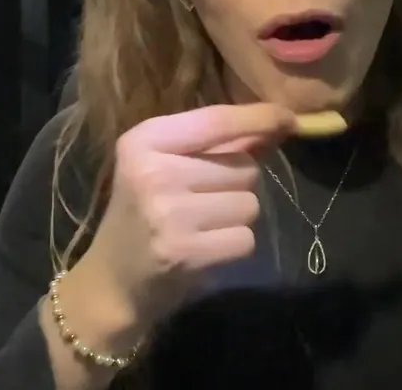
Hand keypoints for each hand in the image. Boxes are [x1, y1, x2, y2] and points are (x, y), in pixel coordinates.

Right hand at [65, 103, 296, 330]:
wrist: (112, 282)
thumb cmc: (145, 215)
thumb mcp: (168, 166)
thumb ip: (222, 144)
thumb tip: (280, 123)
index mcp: (144, 141)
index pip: (217, 120)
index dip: (260, 118)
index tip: (289, 118)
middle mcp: (154, 172)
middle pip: (244, 166)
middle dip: (236, 185)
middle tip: (199, 203)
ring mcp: (169, 213)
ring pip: (250, 203)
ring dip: (236, 218)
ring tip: (200, 227)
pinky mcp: (185, 251)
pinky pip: (245, 239)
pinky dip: (233, 247)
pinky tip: (203, 249)